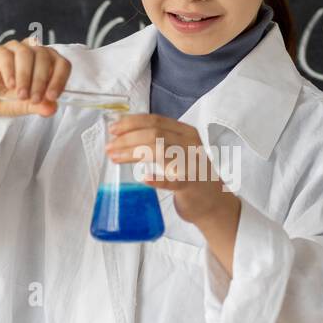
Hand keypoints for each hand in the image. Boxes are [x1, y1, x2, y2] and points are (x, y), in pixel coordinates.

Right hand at [0, 36, 71, 119]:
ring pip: (26, 54)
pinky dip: (10, 72)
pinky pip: (7, 56)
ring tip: (21, 95)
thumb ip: (39, 106)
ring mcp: (14, 49)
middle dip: (41, 80)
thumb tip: (52, 108)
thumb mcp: (27, 106)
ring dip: (25, 76)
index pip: (61, 63)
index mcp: (46, 62)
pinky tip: (10, 86)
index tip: (52, 96)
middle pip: (44, 56)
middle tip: (34, 99)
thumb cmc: (8, 99)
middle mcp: (32, 51)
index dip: (60, 79)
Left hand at [104, 113, 240, 226]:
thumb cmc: (190, 175)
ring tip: (115, 157)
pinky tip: (144, 179)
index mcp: (186, 133)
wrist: (213, 201)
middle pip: (154, 134)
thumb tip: (124, 137)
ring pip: (159, 152)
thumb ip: (159, 141)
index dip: (132, 123)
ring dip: (132, 153)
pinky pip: (173, 181)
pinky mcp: (190, 186)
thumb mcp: (179, 150)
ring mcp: (191, 165)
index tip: (114, 129)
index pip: (156, 121)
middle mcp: (190, 145)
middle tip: (110, 146)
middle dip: (127, 138)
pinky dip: (157, 180)